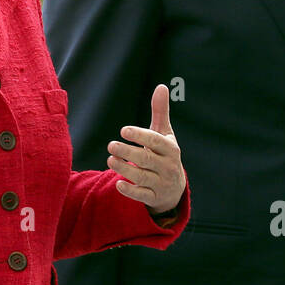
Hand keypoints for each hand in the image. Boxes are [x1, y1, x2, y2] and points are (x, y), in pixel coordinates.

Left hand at [107, 84, 185, 214]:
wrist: (174, 189)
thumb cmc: (164, 154)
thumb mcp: (164, 134)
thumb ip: (160, 112)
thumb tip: (162, 86)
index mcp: (170, 149)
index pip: (156, 141)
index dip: (140, 135)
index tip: (124, 130)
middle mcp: (168, 166)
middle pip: (147, 159)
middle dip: (128, 152)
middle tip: (110, 145)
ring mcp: (161, 183)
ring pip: (143, 177)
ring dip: (125, 169)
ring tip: (110, 159)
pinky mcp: (154, 198)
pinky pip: (142, 195)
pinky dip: (130, 191)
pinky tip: (118, 183)